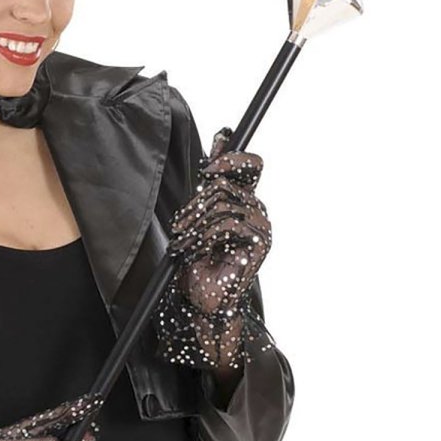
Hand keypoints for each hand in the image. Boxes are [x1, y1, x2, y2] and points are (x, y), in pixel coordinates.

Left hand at [155, 127, 271, 370]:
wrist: (204, 300)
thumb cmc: (198, 263)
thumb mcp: (196, 219)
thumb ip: (208, 186)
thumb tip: (220, 139)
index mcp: (243, 202)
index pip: (250, 165)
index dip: (231, 157)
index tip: (207, 167)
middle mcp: (256, 211)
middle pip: (225, 184)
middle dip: (194, 204)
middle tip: (180, 226)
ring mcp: (261, 227)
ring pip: (223, 204)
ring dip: (195, 224)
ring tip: (183, 242)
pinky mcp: (259, 243)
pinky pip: (228, 224)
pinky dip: (204, 236)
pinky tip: (195, 250)